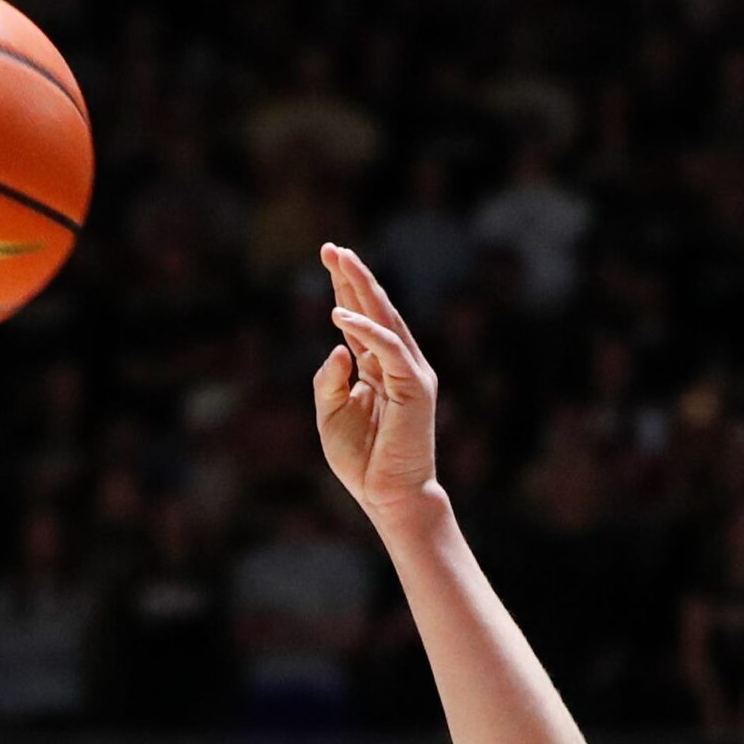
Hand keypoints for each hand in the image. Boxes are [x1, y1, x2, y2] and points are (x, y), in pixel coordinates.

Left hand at [311, 244, 439, 524]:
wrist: (388, 496)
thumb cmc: (361, 462)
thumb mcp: (330, 416)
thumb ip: (330, 381)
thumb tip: (337, 346)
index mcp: (376, 368)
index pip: (359, 319)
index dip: (345, 288)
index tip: (328, 256)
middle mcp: (396, 363)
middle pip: (374, 309)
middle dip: (353, 276)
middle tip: (332, 247)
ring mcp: (409, 373)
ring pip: (385, 319)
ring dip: (362, 288)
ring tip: (340, 260)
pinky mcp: (415, 387)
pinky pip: (388, 350)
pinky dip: (367, 330)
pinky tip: (342, 315)